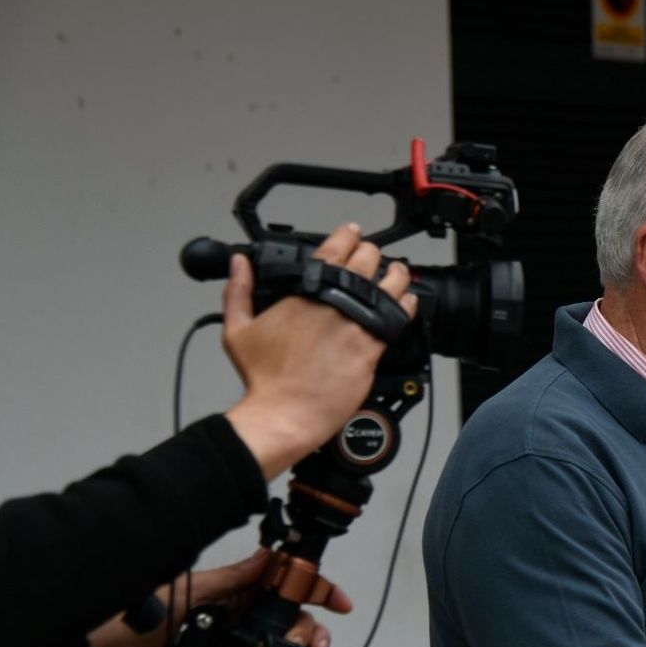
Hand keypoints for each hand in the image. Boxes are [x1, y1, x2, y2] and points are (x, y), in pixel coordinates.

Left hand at [85, 547, 354, 646]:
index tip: (339, 602)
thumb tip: (271, 556)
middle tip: (315, 644)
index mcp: (243, 586)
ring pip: (287, 646)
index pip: (291, 584)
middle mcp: (247, 611)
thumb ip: (237, 577)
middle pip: (297, 618)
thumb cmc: (151, 607)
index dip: (319, 590)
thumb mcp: (199, 587)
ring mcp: (241, 640)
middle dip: (314, 630)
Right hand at [223, 222, 417, 479]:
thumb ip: (239, 291)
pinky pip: (399, 317)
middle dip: (371, 253)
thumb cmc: (263, 378)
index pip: (332, 249)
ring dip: (396, 274)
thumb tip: (239, 264)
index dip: (346, 235)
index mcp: (304, 293)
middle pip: (366, 261)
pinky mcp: (372, 347)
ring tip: (396, 272)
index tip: (350, 233)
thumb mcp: (238, 330)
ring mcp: (356, 324)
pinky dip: (407, 304)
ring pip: (390, 285)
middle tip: (372, 256)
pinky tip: (407, 301)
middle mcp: (334, 304)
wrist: (284, 413)